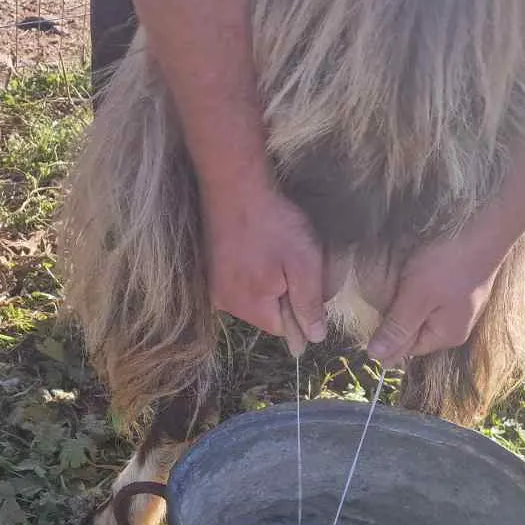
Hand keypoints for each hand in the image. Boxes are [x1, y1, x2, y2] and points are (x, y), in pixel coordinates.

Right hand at [202, 181, 326, 344]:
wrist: (234, 185)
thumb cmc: (274, 224)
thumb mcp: (304, 264)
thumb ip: (310, 304)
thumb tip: (315, 339)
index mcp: (252, 307)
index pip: (285, 328)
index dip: (302, 308)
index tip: (306, 279)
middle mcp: (226, 304)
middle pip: (266, 314)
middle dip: (283, 294)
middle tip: (291, 260)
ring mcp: (214, 286)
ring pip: (251, 297)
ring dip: (266, 281)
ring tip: (273, 250)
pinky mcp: (209, 268)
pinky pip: (237, 282)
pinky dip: (250, 270)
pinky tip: (256, 247)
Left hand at [365, 228, 508, 366]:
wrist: (485, 227)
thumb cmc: (449, 264)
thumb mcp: (416, 298)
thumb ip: (396, 328)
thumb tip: (374, 356)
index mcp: (447, 336)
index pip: (407, 348)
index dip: (387, 334)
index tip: (374, 312)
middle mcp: (457, 326)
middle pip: (417, 331)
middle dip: (399, 316)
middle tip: (387, 294)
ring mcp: (462, 306)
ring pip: (424, 312)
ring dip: (408, 301)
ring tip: (400, 282)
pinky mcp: (461, 287)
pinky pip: (434, 297)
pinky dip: (421, 289)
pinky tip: (416, 274)